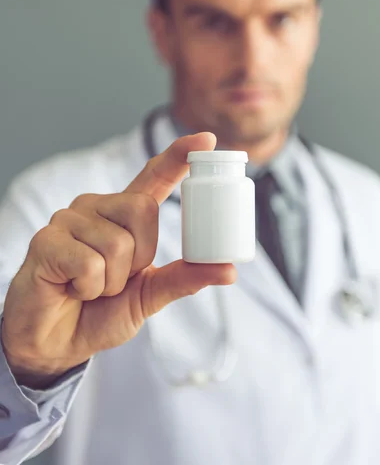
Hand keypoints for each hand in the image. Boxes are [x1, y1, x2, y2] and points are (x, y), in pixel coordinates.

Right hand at [1, 133, 235, 387]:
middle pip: (143, 210)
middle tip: (116, 279)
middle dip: (140, 258)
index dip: (179, 156)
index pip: (154, 176)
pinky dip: (89, 287)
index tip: (207, 140)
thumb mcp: (150, 294)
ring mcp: (69, 219)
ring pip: (117, 243)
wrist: (57, 343)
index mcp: (124, 215)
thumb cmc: (101, 312)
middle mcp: (97, 207)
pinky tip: (72, 288)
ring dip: (111, 281)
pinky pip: (89, 263)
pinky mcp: (46, 239)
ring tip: (91, 286)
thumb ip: (185, 278)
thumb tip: (230, 270)